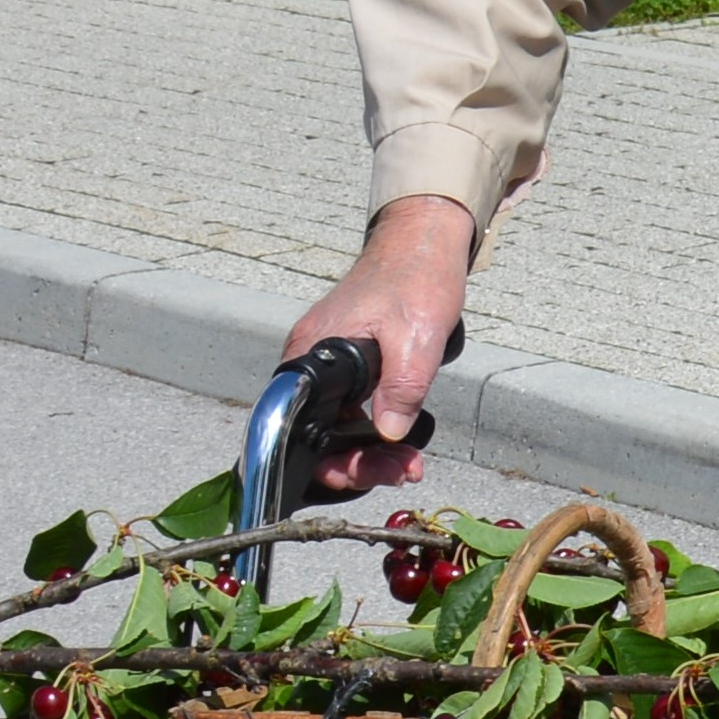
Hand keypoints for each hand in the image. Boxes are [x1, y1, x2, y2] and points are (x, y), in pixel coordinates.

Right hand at [280, 196, 475, 494]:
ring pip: (336, 431)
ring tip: (410, 463)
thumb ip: (401, 386)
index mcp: (312, 355)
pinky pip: (350, 414)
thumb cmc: (415, 277)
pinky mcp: (349, 368)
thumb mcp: (416, 336)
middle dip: (358, 465)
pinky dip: (376, 434)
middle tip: (402, 471)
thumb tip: (389, 433)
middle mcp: (310, 365)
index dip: (325, 463)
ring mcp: (328, 368)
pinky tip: (404, 441)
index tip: (358, 476)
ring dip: (371, 454)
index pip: (295, 430)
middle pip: (316, 439)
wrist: (423, 242)